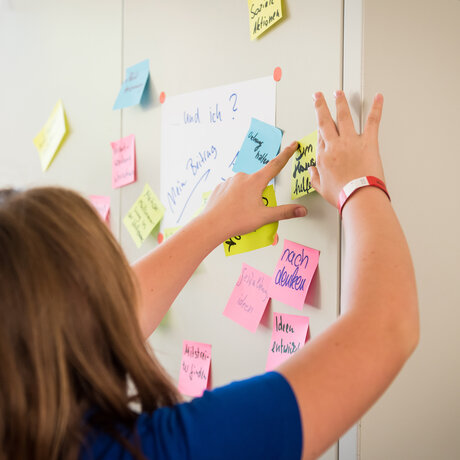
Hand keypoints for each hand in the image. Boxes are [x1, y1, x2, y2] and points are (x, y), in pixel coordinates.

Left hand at [203, 141, 306, 239]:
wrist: (211, 225)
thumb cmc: (236, 220)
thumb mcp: (264, 217)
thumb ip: (285, 212)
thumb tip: (302, 210)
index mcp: (255, 181)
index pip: (276, 164)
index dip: (286, 154)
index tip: (292, 145)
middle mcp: (242, 177)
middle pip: (258, 181)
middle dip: (259, 193)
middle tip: (253, 210)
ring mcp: (229, 181)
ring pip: (244, 186)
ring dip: (246, 196)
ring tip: (241, 212)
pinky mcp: (220, 187)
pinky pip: (231, 190)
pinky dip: (234, 199)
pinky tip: (232, 210)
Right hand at [308, 91, 384, 206]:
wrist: (359, 196)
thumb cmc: (342, 194)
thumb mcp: (321, 188)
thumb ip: (314, 178)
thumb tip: (311, 171)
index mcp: (323, 156)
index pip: (319, 137)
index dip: (319, 128)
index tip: (319, 122)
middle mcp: (335, 145)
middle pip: (325, 121)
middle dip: (321, 106)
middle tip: (318, 96)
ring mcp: (351, 142)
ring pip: (344, 116)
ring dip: (341, 102)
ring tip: (338, 93)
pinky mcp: (368, 142)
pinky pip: (372, 121)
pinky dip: (376, 108)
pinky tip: (378, 98)